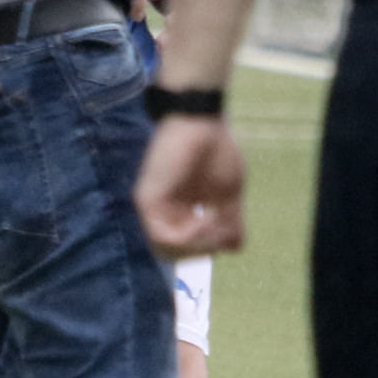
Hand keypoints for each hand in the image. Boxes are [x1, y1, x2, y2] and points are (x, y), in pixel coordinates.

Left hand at [135, 114, 248, 255]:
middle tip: (222, 226)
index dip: (213, 247)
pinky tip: (204, 217)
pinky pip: (163, 237)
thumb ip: (229, 223)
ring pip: (169, 251)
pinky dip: (188, 235)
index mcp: (182, 211)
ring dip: (198, 243)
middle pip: (180, 255)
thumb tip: (231, 248)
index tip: (228, 229)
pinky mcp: (147, 201)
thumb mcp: (230, 194)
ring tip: (213, 219)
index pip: (191, 249)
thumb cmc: (217, 150)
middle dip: (207, 248)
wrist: (203, 122)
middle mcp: (165, 213)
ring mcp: (154, 208)